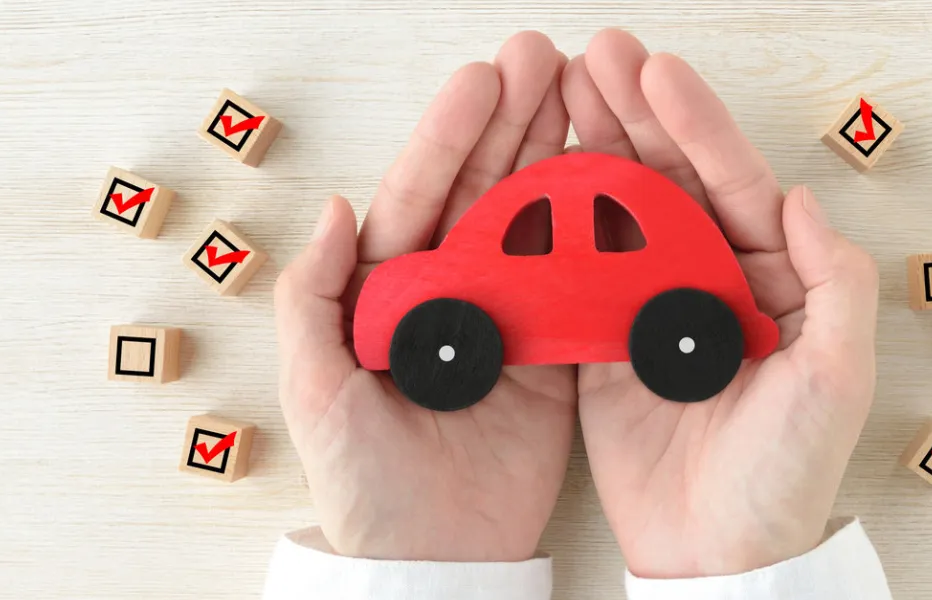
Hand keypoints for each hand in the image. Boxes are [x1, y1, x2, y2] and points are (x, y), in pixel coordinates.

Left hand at [274, 31, 575, 561]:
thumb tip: (334, 208)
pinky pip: (579, 283)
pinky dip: (598, 236)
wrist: (434, 555)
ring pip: (536, 223)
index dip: (450, 136)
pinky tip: (617, 185)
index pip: (422, 196)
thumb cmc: (362, 481)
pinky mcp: (553, 354)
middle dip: (512, 123)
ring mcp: (507, 319)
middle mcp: (453, 293)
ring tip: (586, 100)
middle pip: (485, 192)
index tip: (483, 80)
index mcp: (391, 291)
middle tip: (544, 59)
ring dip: (558, 159)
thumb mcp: (316, 390)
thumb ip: (314, 299)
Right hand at [562, 29, 879, 577]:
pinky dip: (554, 223)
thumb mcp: (836, 380)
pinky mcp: (602, 341)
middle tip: (595, 58)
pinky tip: (533, 175)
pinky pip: (576, 270)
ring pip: (618, 211)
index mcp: (768, 278)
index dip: (696, 125)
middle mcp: (707, 279)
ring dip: (591, 150)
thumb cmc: (786, 474)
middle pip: (669, 180)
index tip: (658, 73)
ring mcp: (650, 306)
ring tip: (559, 92)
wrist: (717, 551)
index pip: (733, 183)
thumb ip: (832, 286)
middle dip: (634, 115)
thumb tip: (802, 199)